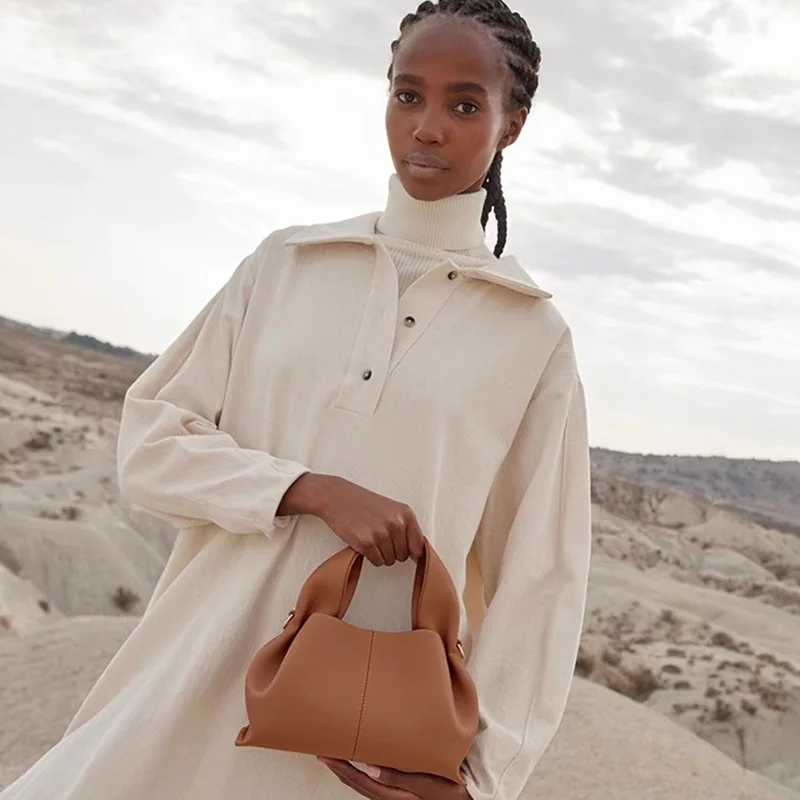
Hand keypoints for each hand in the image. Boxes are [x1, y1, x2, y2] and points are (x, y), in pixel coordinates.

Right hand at [280, 473, 424, 566]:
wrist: (337, 497)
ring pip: (390, 560)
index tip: (402, 550)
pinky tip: (363, 542)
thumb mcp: (392, 509)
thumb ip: (406, 528)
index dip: (410, 552)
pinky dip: (370, 556)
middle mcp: (396, 524)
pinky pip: (377, 562)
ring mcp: (381, 534)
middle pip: (403, 556)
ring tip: (371, 537)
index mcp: (406, 514)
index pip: (418, 547)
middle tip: (379, 537)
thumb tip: (418, 554)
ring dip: (380, 554)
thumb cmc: (364, 504)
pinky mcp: (366, 543)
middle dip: (392, 551)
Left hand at [319, 758, 470, 799]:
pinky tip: (362, 765)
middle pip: (358, 784)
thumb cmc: (454, 792)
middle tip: (323, 752)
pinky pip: (375, 785)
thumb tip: (370, 767)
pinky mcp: (402, 795)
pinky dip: (362, 774)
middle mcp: (393, 799)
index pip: (360, 781)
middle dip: (339, 768)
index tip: (326, 754)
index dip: (341, 767)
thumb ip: (402, 776)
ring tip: (336, 755)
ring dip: (348, 771)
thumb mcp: (431, 782)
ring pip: (365, 785)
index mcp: (396, 797)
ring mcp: (397, 798)